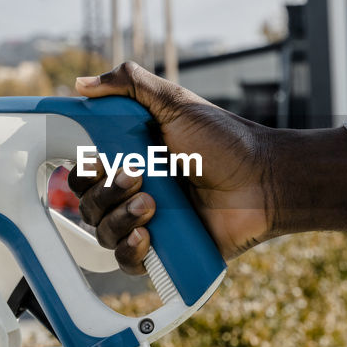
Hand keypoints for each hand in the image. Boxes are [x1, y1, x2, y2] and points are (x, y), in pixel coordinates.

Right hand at [68, 62, 346, 274]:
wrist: (265, 179)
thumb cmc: (227, 141)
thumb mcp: (176, 102)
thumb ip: (130, 84)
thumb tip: (81, 84)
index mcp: (131, 161)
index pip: (86, 174)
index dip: (85, 171)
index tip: (100, 160)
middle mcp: (135, 194)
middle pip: (88, 205)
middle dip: (105, 192)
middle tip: (139, 176)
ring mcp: (148, 225)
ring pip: (103, 233)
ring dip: (119, 219)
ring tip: (151, 205)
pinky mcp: (165, 254)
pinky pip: (127, 263)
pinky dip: (128, 251)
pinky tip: (145, 237)